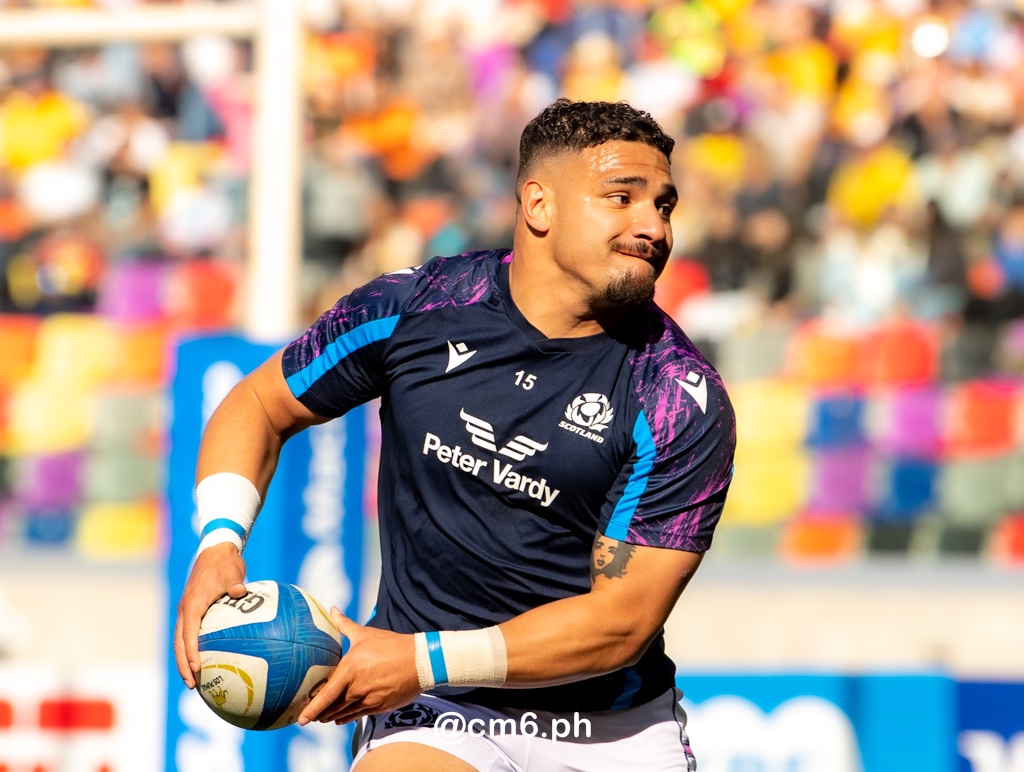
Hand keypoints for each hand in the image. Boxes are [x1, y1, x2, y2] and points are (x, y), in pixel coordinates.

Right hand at [173, 542, 246, 688]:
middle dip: (183, 665)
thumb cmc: (225, 563)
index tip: (196, 669)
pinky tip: (206, 661)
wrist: (215, 551)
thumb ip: (235, 583)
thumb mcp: (232, 572)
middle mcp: (185, 610)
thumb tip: (241, 592)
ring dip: (185, 661)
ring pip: (182, 641)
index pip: (189, 634)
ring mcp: (187, 611)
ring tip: (195, 681)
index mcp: (192, 604)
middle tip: (193, 685)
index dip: (191, 653)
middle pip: (180, 643)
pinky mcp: (193, 610)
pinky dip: (193, 649)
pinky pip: (190, 634)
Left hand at [298, 608, 421, 725]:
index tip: (301, 718)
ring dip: (332, 717)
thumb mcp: (365, 633)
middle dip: (320, 714)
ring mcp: (369, 700)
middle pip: (332, 708)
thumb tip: (332, 610)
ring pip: (344, 714)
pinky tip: (340, 718)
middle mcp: (357, 688)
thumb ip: (345, 625)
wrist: (419, 661)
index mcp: (350, 669)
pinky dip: (347, 718)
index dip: (312, 708)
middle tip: (308, 717)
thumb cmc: (390, 645)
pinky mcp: (379, 707)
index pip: (326, 694)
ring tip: (323, 718)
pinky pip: (358, 716)